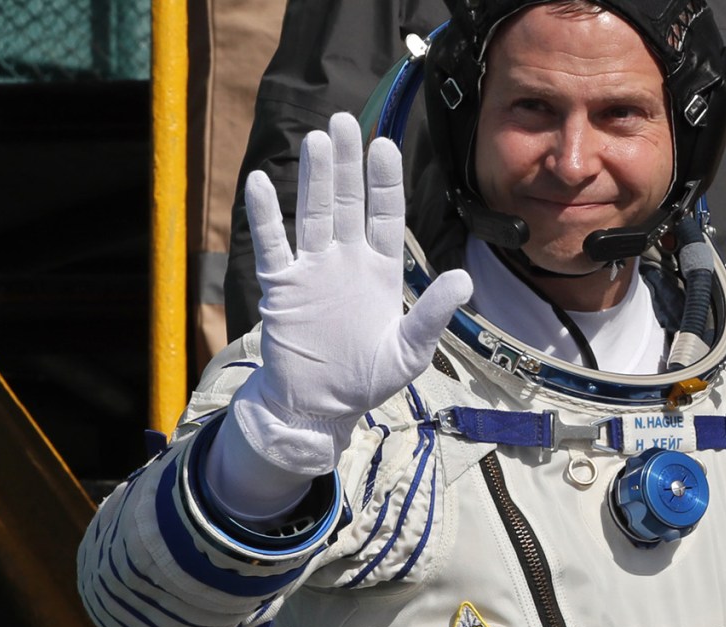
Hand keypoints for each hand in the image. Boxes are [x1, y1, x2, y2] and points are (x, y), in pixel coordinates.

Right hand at [230, 115, 475, 483]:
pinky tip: (260, 182)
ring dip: (314, 178)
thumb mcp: (409, 351)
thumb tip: (465, 279)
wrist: (318, 405)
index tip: (384, 145)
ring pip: (314, 213)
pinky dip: (266, 215)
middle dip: (348, 163)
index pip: (384, 215)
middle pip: (347, 202)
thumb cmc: (366, 378)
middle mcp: (346, 260)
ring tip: (317, 140)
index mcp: (380, 271)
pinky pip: (273, 244)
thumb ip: (433, 314)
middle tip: (345, 121)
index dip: (384, 181)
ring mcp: (312, 269)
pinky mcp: (282, 285)